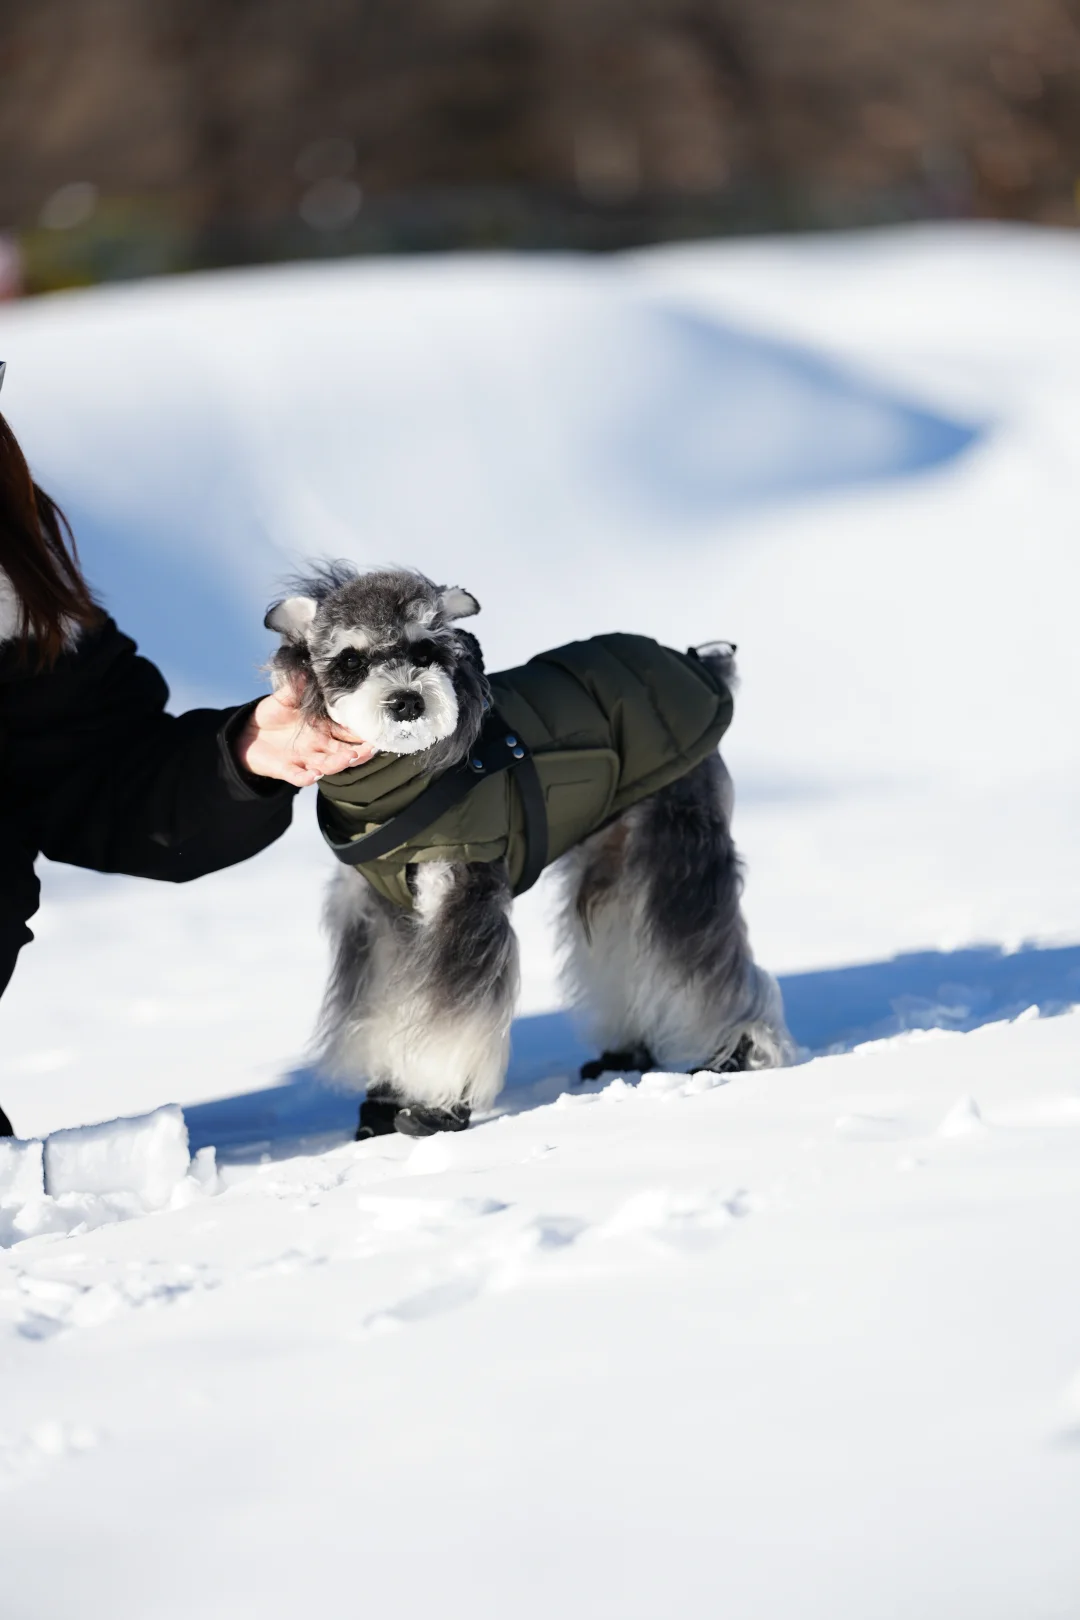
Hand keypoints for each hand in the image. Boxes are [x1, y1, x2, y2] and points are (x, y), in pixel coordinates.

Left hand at [236, 687, 374, 787]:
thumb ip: (296, 688)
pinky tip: (314, 774)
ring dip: (339, 763)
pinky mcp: (287, 769)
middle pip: (344, 752)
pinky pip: (299, 776)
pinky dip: (308, 777)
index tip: (377, 729)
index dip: (362, 732)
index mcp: (323, 728)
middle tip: (372, 747)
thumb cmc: (272, 714)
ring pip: (327, 765)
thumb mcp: (284, 697)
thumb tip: (306, 670)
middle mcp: (319, 746)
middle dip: (359, 751)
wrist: (248, 731)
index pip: (348, 732)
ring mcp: (305, 759)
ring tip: (349, 757)